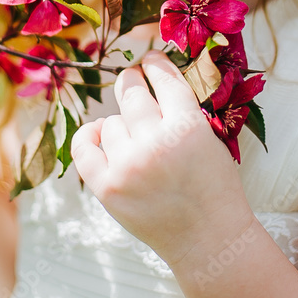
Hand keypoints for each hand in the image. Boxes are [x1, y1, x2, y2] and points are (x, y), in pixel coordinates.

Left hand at [70, 50, 252, 267]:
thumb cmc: (214, 188)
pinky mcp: (107, 188)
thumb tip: (151, 75)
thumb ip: (182, 110)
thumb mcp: (210, 139)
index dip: (154, 62)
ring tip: (140, 144)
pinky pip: (84, 146)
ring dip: (122, 126)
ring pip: (111, 122)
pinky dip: (89, 136)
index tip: (150, 58)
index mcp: (188, 126)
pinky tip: (99, 134)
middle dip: (133, 82)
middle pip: (131, 91)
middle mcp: (156, 143)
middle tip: (134, 82)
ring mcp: (128, 166)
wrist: (208, 239)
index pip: (163, 78)